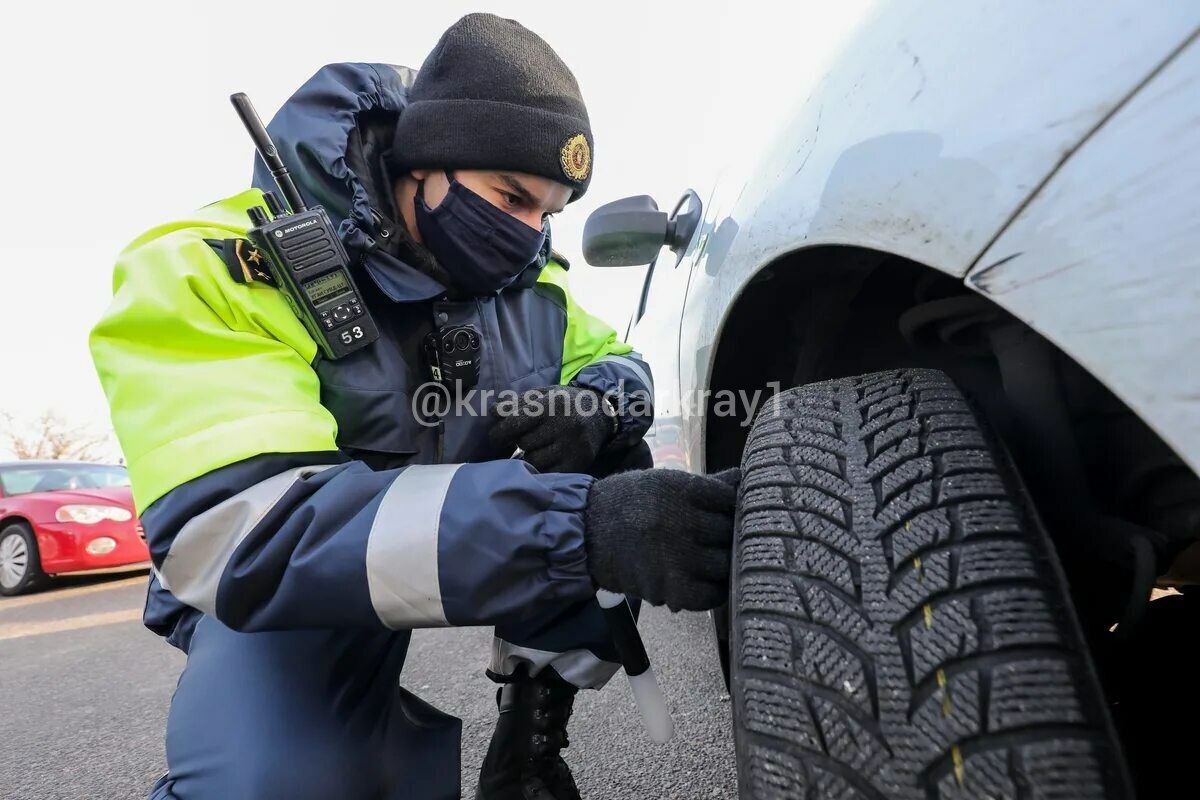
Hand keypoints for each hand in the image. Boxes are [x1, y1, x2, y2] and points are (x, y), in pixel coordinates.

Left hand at [490, 385, 614, 472]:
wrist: (600, 414)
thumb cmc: (564, 402)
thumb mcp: (544, 394)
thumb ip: (518, 401)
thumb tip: (493, 411)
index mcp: (552, 403)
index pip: (516, 421)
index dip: (500, 431)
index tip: (495, 436)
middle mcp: (564, 424)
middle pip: (523, 443)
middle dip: (518, 442)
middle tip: (520, 440)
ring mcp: (572, 445)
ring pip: (534, 460)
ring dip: (529, 456)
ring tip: (536, 447)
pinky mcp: (578, 462)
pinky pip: (548, 472)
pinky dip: (542, 468)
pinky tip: (545, 459)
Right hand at [583, 467, 740, 610]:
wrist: (585, 534)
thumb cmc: (630, 503)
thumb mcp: (665, 483)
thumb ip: (707, 484)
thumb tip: (744, 480)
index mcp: (680, 490)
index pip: (729, 499)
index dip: (733, 507)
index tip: (728, 512)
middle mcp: (680, 522)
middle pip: (730, 533)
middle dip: (730, 535)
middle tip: (721, 538)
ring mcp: (675, 557)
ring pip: (725, 565)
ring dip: (723, 564)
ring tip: (713, 559)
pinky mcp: (668, 588)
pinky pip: (710, 595)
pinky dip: (713, 591)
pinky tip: (706, 581)